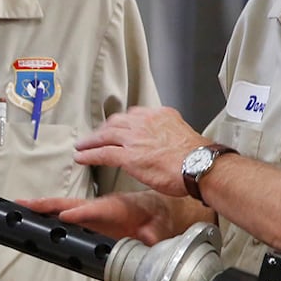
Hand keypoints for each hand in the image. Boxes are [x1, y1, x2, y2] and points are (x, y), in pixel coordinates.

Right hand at [21, 191, 189, 245]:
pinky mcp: (92, 220)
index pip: (96, 210)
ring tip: (23, 208)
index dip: (80, 214)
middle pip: (70, 205)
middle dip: (48, 205)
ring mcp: (94, 214)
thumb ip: (149, 239)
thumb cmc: (157, 217)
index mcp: (117, 209)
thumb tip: (144, 245)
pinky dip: (52, 215)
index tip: (64, 216)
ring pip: (65, 209)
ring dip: (44, 208)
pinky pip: (69, 216)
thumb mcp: (157, 231)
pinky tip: (40, 219)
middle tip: (25, 204)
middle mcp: (101, 209)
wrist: (162, 212)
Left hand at [73, 107, 210, 196]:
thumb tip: (168, 142)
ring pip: (105, 136)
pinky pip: (102, 154)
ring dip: (91, 142)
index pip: (134, 115)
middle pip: (116, 122)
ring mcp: (134, 138)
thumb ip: (170, 133)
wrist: (199, 165)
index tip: (117, 126)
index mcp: (159, 115)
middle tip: (96, 136)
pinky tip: (82, 157)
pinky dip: (89, 155)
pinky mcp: (128, 156)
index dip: (122, 122)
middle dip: (104, 130)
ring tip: (82, 146)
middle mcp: (144, 122)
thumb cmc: (197, 157)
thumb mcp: (183, 134)